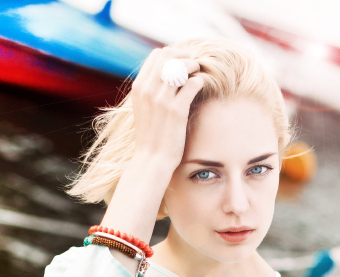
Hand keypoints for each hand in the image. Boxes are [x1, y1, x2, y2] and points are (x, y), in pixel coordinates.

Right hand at [130, 47, 203, 173]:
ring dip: (194, 67)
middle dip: (185, 57)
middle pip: (169, 55)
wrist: (152, 159)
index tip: (182, 63)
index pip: (156, 55)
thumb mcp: (143, 108)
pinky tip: (200, 88)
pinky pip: (193, 84)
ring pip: (182, 66)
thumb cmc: (151, 135)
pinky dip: (200, 82)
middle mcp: (148, 90)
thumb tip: (167, 71)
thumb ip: (150, 89)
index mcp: (139, 88)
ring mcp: (162, 100)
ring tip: (198, 76)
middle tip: (193, 67)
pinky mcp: (176, 111)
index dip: (173, 55)